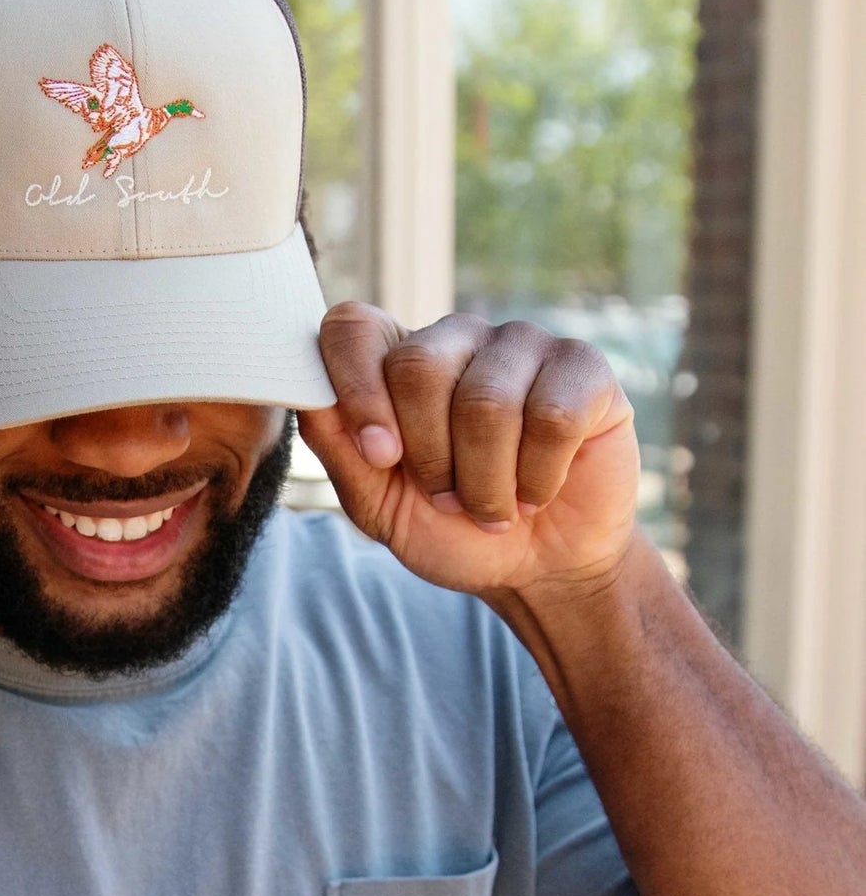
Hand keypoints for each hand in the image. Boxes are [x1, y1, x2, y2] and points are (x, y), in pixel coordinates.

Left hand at [297, 304, 639, 601]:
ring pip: (486, 401)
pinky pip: (553, 415)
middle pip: (416, 366)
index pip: (353, 327)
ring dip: (486, 480)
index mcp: (393, 358)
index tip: (379, 456)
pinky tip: (540, 488)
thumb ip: (337, 446)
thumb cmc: (450, 528)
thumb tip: (311, 394)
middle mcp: (454, 337)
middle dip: (429, 456)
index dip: (357, 389)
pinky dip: (540, 475)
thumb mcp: (378, 504)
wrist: (537, 568)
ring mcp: (521, 344)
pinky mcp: (583, 368)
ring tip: (495, 504)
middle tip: (447, 497)